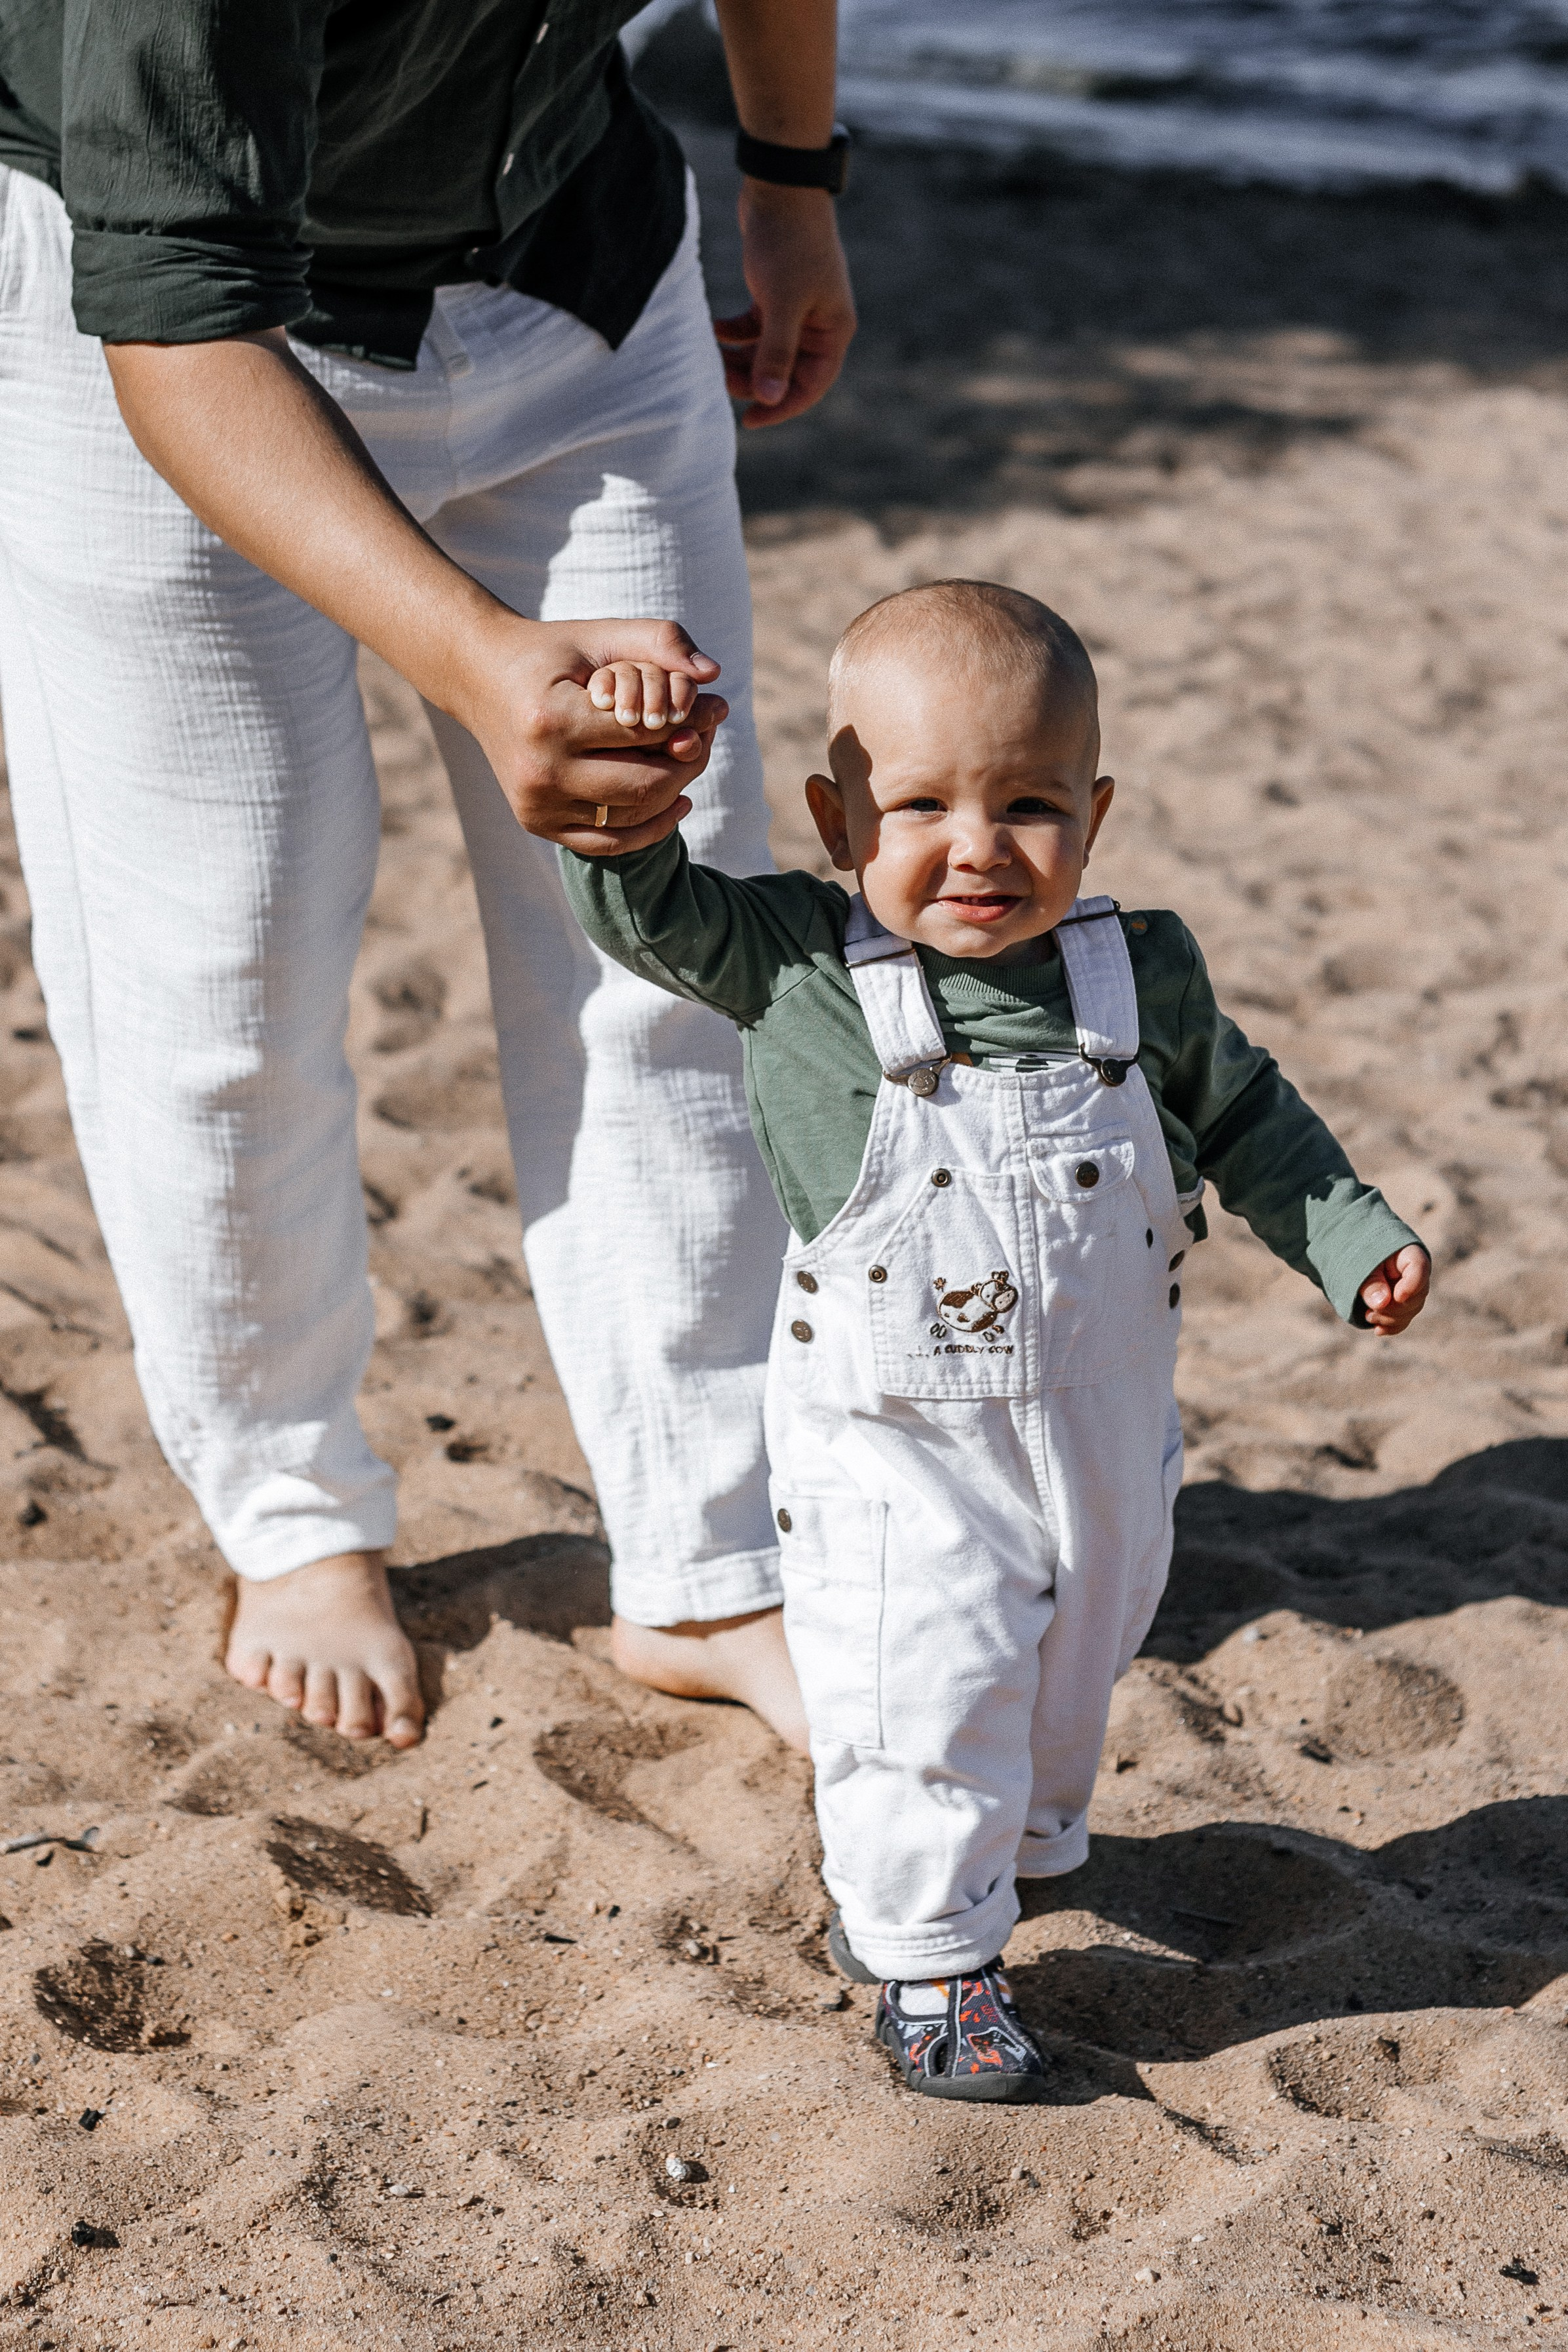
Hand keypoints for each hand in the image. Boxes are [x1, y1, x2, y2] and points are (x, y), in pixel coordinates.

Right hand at [459, 611, 726, 853]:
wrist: (480, 679)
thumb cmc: (549, 653)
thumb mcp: (600, 634)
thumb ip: (659, 641)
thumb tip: (713, 674)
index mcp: (552, 720)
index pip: (645, 732)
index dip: (689, 721)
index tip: (713, 710)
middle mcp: (540, 770)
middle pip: (644, 784)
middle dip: (687, 764)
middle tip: (706, 743)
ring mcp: (535, 803)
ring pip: (632, 816)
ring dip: (673, 794)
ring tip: (688, 765)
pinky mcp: (535, 822)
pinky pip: (608, 842)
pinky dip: (649, 829)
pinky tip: (676, 803)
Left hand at [714, 181, 855, 428]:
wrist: (780, 185)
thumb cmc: (789, 243)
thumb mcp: (781, 303)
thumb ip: (776, 353)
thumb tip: (768, 397)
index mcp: (833, 330)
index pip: (811, 385)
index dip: (781, 406)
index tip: (749, 420)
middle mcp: (819, 323)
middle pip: (786, 371)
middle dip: (753, 380)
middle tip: (719, 381)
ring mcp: (797, 308)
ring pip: (767, 350)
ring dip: (740, 359)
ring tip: (711, 358)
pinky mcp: (774, 291)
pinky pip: (754, 327)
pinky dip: (734, 333)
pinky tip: (712, 330)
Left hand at [1359, 1245, 1429, 1334]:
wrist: (1351, 1259)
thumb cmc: (1356, 1256)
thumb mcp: (1359, 1265)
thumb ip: (1370, 1282)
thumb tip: (1382, 1303)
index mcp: (1407, 1253)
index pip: (1419, 1267)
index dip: (1411, 1285)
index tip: (1398, 1297)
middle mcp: (1414, 1272)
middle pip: (1417, 1294)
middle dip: (1394, 1308)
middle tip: (1370, 1312)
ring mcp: (1411, 1289)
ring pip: (1411, 1310)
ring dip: (1390, 1318)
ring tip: (1368, 1316)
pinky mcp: (1402, 1304)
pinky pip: (1404, 1319)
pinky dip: (1391, 1326)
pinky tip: (1378, 1330)